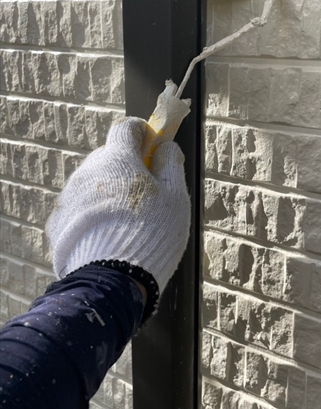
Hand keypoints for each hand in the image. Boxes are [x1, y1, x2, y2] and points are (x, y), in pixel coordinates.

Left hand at [46, 117, 190, 294]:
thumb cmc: (151, 233)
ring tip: (126, 222)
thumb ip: (171, 164)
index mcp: (117, 159)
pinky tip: (108, 235)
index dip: (142, 133)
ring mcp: (69, 196)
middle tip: (146, 192)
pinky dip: (93, 214)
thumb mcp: (174, 196)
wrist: (112, 280)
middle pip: (108, 157)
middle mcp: (87, 171)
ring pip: (93, 184)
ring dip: (109, 192)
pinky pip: (79, 208)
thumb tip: (165, 147)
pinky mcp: (58, 221)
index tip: (152, 146)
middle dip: (126, 167)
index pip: (126, 128)